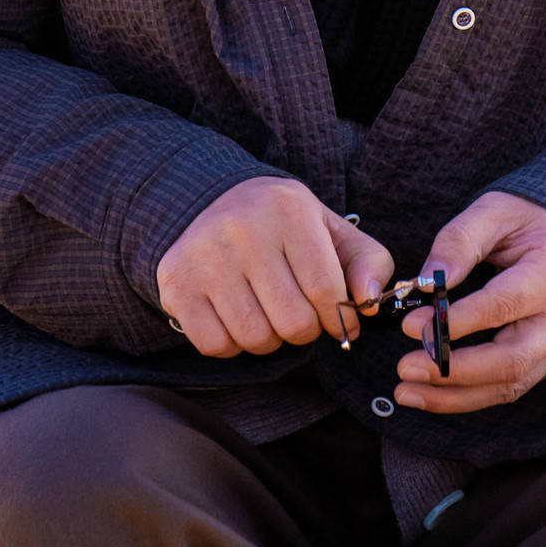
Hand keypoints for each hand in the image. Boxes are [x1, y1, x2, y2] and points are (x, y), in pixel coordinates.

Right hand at [155, 176, 394, 357]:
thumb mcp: (331, 230)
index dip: (340, 318)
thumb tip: (369, 302)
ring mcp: (204, 255)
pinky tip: (236, 314)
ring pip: (255, 339)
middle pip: (292, 322)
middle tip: (299, 314)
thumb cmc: (284, 226)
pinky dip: (232, 343)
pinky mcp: (176, 282)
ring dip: (270, 339)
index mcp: (288, 209)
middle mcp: (242, 228)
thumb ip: (369, 262)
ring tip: (268, 311)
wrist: (212, 201)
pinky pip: (216, 345)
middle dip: (305, 330)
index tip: (338, 319)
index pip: (326, 291)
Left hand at [394, 191, 545, 412]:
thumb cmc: (531, 217)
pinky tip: (434, 394)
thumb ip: (459, 240)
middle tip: (405, 368)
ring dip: (456, 395)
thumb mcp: (496, 209)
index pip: (504, 305)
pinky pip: (513, 387)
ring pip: (512, 384)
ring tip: (408, 392)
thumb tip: (425, 283)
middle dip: (454, 371)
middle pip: (512, 359)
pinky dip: (471, 396)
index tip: (412, 326)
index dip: (457, 322)